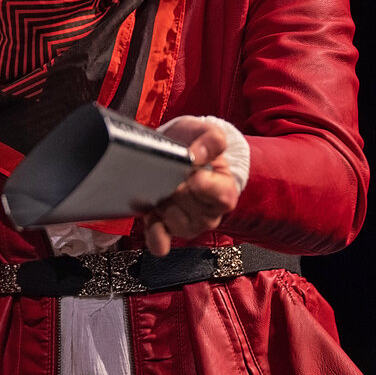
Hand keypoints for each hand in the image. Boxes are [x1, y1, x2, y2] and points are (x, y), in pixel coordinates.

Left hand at [140, 116, 240, 255]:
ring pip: (174, 223)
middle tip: (171, 173)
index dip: (204, 185)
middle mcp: (209, 213)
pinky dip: (153, 232)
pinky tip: (150, 216)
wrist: (176, 153)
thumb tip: (198, 155)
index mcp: (224, 189)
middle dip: (176, 188)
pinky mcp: (167, 230)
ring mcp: (188, 224)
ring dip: (163, 204)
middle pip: (192, 208)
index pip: (221, 197)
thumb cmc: (194, 144)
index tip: (192, 173)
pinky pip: (160, 242)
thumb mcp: (207, 132)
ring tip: (160, 187)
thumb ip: (212, 140)